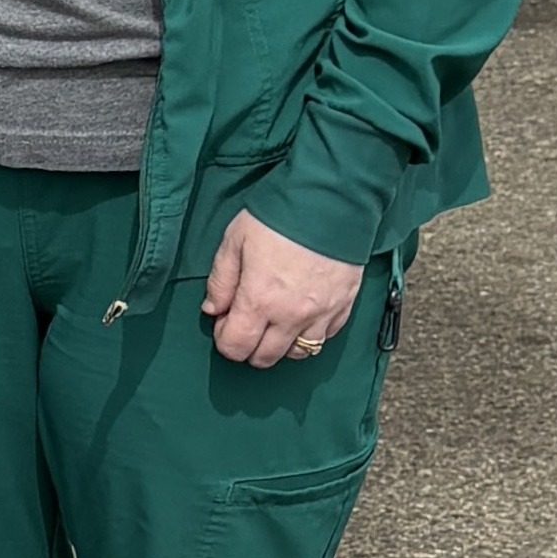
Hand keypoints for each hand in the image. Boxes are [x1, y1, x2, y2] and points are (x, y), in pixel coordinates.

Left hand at [199, 209, 367, 371]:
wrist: (332, 200)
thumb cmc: (279, 216)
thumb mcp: (235, 241)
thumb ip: (220, 281)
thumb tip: (212, 309)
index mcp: (260, 300)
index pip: (235, 347)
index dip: (224, 340)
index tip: (225, 322)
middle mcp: (291, 315)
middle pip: (265, 357)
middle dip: (249, 347)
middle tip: (247, 323)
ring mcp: (321, 313)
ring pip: (298, 353)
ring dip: (281, 345)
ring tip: (275, 322)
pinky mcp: (343, 305)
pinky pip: (326, 337)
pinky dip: (311, 333)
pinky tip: (301, 315)